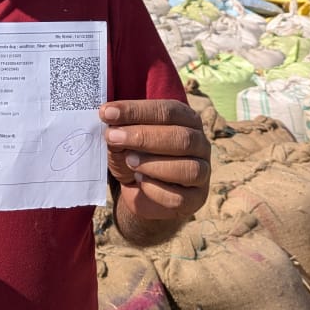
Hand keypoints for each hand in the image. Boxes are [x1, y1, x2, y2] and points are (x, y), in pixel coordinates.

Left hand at [100, 98, 209, 224]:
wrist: (142, 193)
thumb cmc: (136, 156)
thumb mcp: (125, 140)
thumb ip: (120, 130)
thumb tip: (110, 119)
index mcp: (187, 119)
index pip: (167, 111)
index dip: (136, 111)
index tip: (107, 113)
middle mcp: (200, 143)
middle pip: (181, 137)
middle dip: (143, 136)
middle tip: (112, 137)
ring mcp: (202, 172)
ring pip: (188, 168)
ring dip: (152, 164)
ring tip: (128, 160)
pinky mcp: (196, 198)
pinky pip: (179, 197)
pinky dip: (155, 189)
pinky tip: (139, 181)